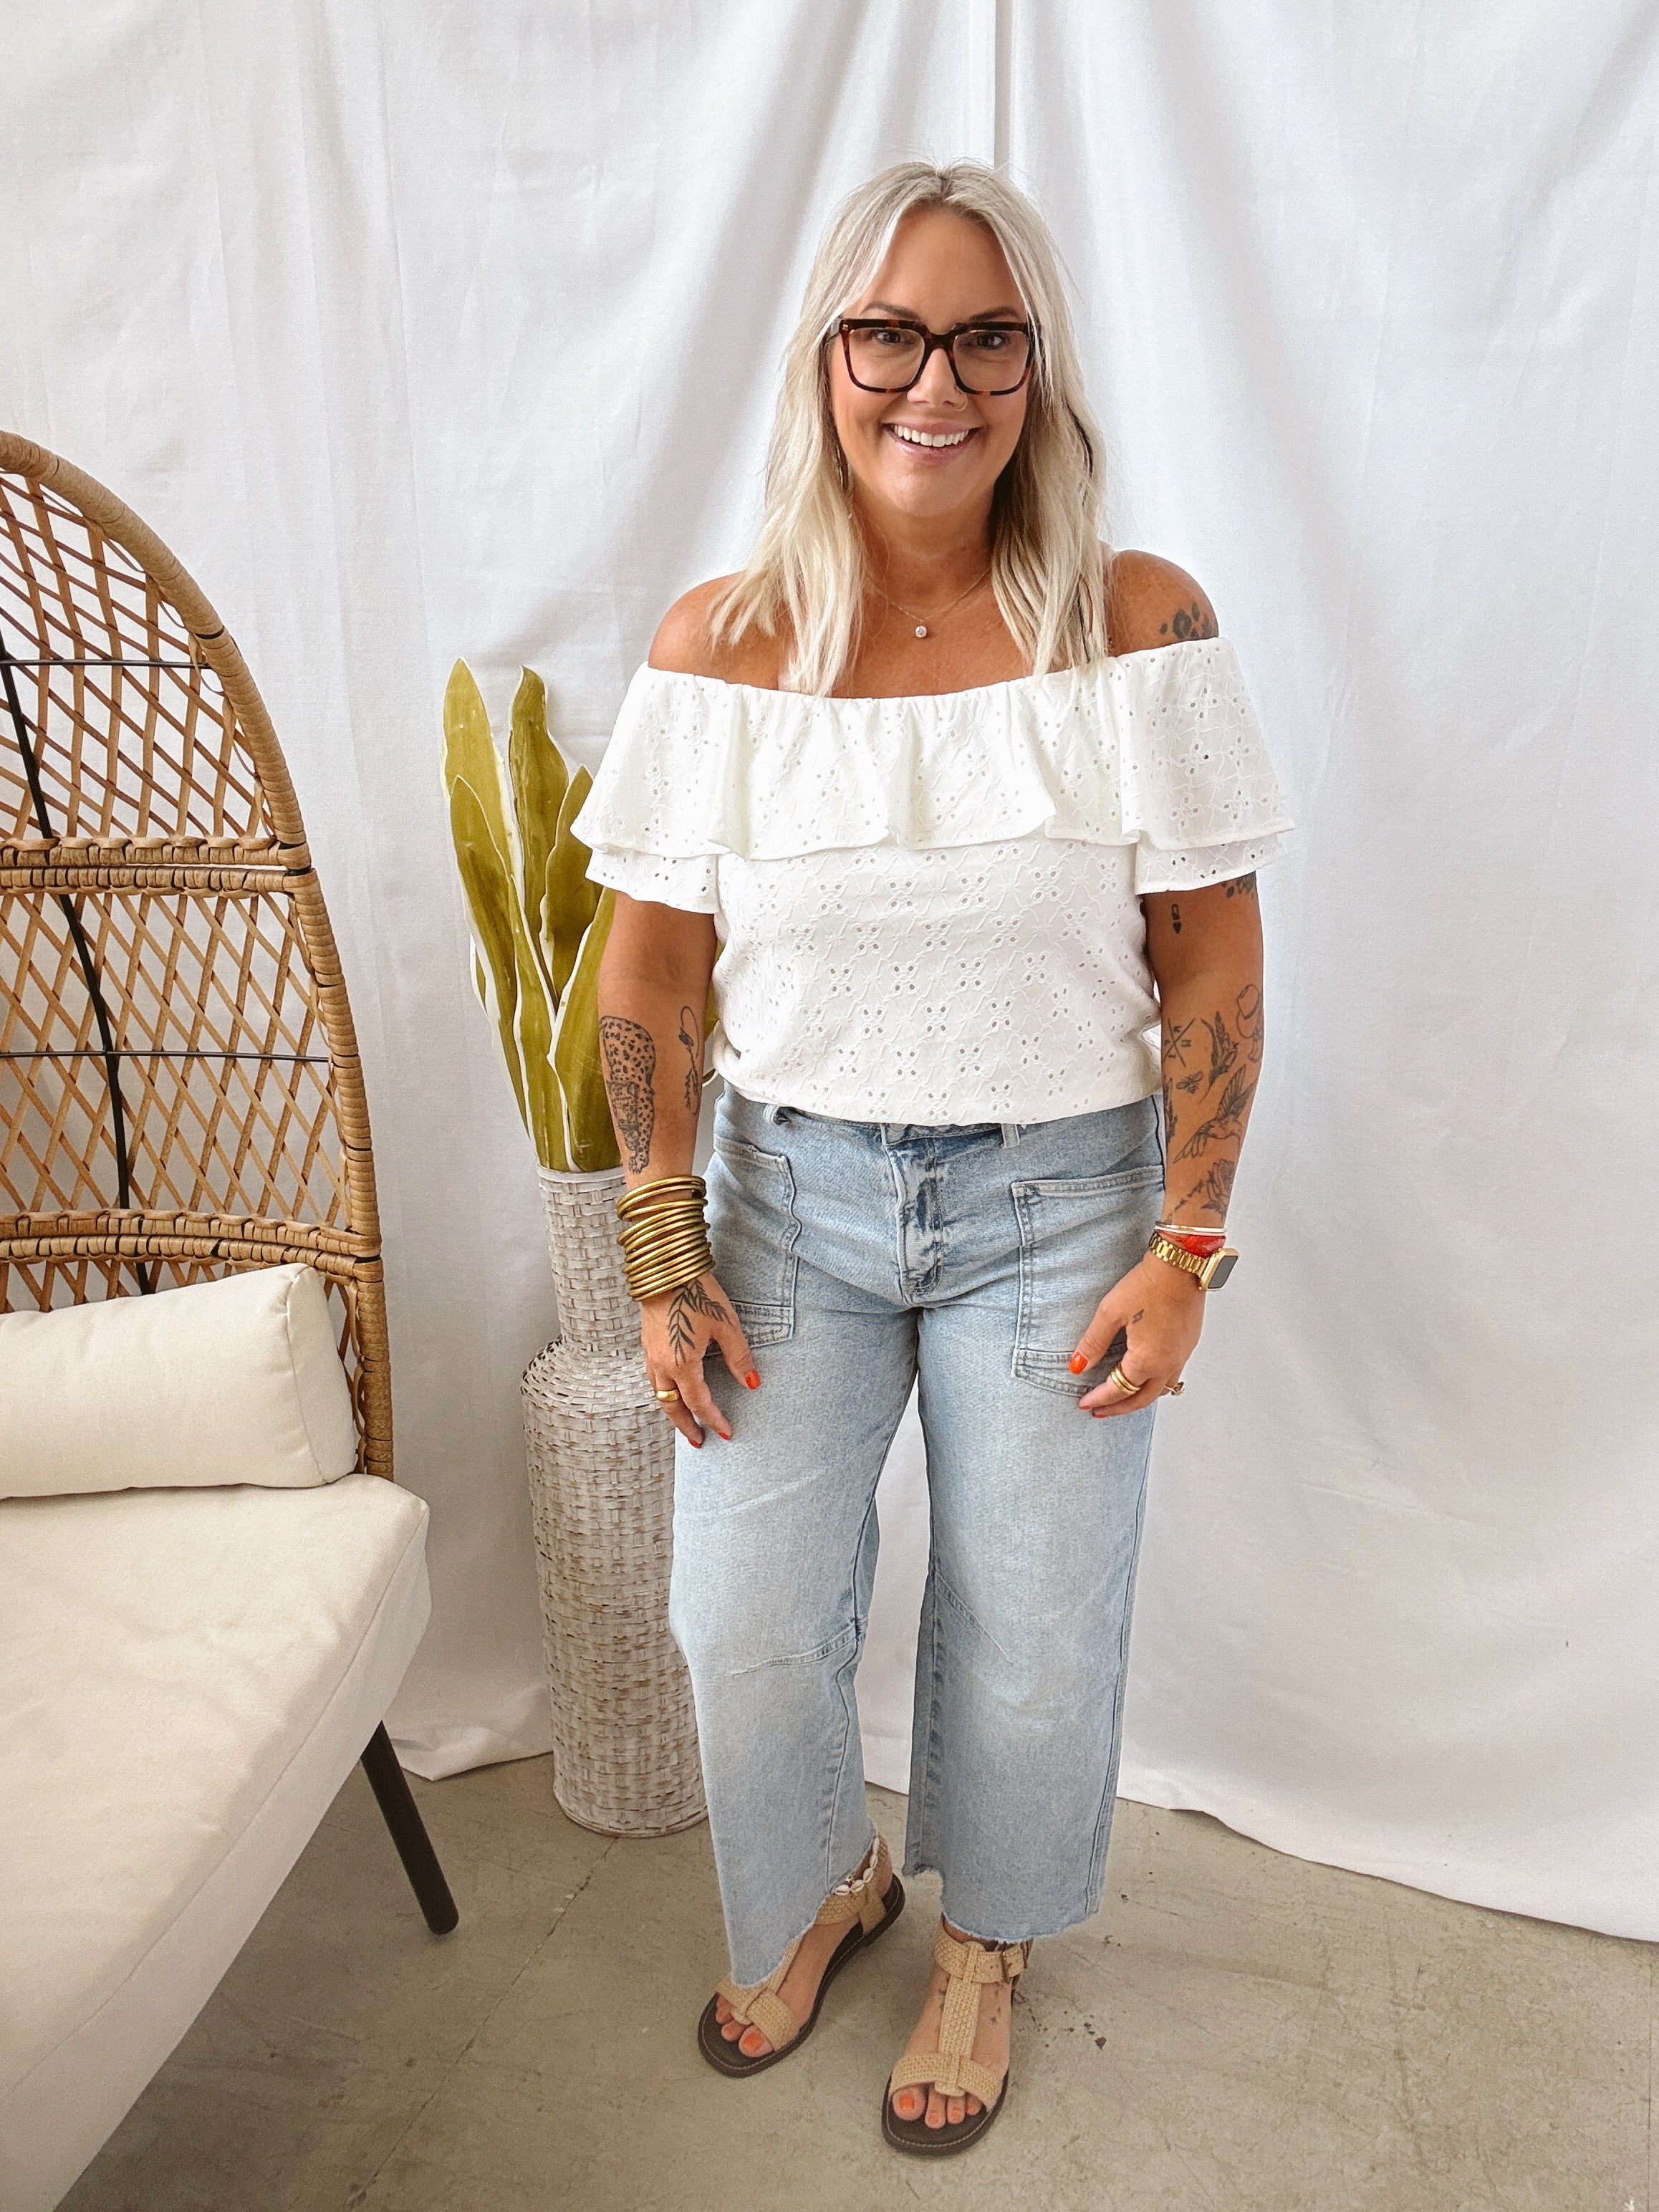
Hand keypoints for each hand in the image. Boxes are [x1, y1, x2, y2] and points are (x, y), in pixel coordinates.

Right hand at [640, 1269, 759, 1445]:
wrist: (665, 1267)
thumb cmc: (697, 1293)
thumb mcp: (726, 1325)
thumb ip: (739, 1358)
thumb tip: (753, 1384)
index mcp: (682, 1363)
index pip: (698, 1402)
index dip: (713, 1419)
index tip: (725, 1433)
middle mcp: (661, 1364)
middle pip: (671, 1405)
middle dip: (685, 1426)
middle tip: (698, 1442)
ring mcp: (650, 1353)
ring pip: (658, 1392)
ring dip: (671, 1410)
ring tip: (684, 1420)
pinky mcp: (646, 1342)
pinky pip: (652, 1377)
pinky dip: (662, 1391)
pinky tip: (671, 1388)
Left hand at [1070, 1255, 1203, 1415]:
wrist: (1182, 1265)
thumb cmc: (1148, 1284)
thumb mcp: (1110, 1313)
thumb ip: (1093, 1343)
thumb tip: (1078, 1367)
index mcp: (1147, 1360)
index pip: (1118, 1390)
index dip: (1099, 1398)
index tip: (1084, 1402)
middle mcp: (1168, 1363)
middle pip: (1141, 1399)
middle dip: (1118, 1408)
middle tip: (1099, 1411)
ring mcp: (1182, 1355)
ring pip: (1160, 1391)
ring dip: (1139, 1398)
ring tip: (1121, 1399)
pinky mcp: (1189, 1344)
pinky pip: (1172, 1376)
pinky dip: (1155, 1384)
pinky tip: (1145, 1377)